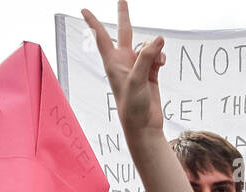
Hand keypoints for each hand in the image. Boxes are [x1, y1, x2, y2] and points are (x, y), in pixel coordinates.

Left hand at [83, 2, 166, 138]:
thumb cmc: (133, 106)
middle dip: (124, 16)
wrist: (144, 126)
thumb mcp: (138, 79)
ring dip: (154, 50)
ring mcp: (137, 67)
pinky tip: (162, 64)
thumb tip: (159, 39)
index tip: (83, 9)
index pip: (101, 37)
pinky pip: (156, 57)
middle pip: (125, 32)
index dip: (93, 22)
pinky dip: (160, 58)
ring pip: (147, 47)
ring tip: (159, 60)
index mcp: (113, 62)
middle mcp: (124, 61)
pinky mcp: (150, 73)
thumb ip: (148, 57)